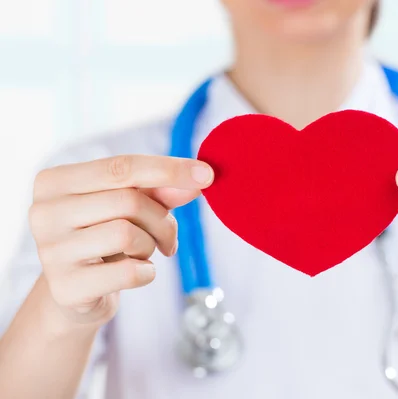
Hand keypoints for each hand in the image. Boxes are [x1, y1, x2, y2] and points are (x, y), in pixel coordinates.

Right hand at [29, 155, 213, 327]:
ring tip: (143, 253)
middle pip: (128, 201)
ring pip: (127, 234)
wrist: (78, 293)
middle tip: (169, 238)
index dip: (169, 169)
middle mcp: (42, 212)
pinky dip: (147, 273)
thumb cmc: (105, 238)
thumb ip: (162, 190)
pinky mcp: (64, 288)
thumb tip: (199, 178)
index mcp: (55, 181)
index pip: (121, 166)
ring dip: (151, 246)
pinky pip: (128, 272)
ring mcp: (49, 251)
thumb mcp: (131, 207)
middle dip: (162, 220)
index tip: (207, 174)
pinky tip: (136, 273)